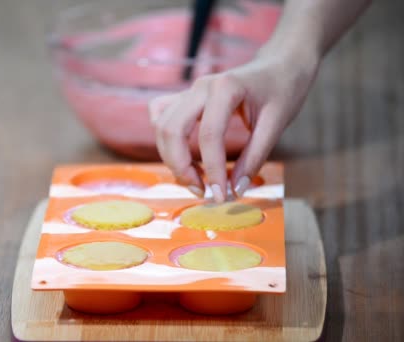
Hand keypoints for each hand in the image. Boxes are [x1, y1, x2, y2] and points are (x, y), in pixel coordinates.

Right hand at [149, 52, 318, 200]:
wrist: (281, 65)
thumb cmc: (282, 90)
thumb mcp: (276, 125)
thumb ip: (254, 158)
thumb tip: (235, 189)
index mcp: (226, 88)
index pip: (209, 135)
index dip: (212, 170)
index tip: (221, 196)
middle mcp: (200, 87)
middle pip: (172, 130)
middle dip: (180, 167)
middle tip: (202, 191)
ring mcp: (189, 91)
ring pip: (162, 126)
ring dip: (172, 158)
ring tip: (196, 179)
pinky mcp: (185, 98)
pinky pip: (161, 116)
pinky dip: (164, 139)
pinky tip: (181, 154)